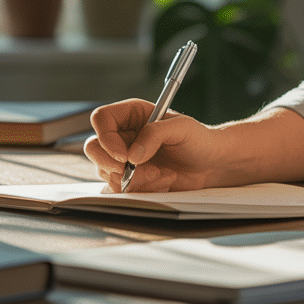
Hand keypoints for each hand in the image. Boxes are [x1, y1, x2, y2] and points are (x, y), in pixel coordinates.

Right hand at [84, 99, 221, 192]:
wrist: (210, 165)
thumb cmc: (199, 139)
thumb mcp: (181, 128)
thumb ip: (154, 134)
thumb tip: (132, 155)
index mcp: (132, 114)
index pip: (101, 119)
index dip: (106, 138)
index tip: (123, 155)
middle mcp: (124, 135)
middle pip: (93, 147)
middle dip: (110, 164)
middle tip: (130, 171)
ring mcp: (124, 159)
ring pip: (105, 171)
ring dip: (134, 178)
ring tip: (162, 174)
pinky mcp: (130, 179)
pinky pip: (120, 188)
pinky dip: (141, 189)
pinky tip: (161, 182)